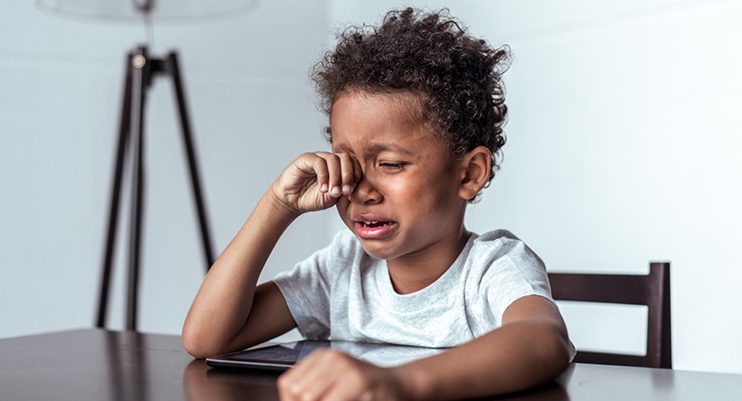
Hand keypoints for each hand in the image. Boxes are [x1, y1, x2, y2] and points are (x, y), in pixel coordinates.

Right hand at [271, 152, 361, 214]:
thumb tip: (352, 186)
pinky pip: (319, 162)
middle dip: (348, 175)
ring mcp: (318, 157)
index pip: (354, 164)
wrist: (292, 201)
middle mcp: (330, 160)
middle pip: (346, 158)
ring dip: (336, 177)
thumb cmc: (312, 198)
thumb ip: (343, 190)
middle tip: (345, 191)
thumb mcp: (333, 197)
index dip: (355, 176)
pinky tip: (323, 188)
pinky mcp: (306, 158)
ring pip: (333, 159)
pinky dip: (324, 176)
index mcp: (339, 167)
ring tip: (332, 192)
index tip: (351, 192)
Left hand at [277, 349, 410, 400]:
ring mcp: (346, 368)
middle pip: (299, 393)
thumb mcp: (335, 383)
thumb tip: (291, 399)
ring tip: (337, 400)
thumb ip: (312, 389)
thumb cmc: (367, 387)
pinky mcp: (359, 381)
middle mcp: (332, 358)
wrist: (399, 385)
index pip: (288, 384)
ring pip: (311, 398)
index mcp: (322, 357)